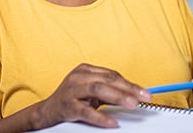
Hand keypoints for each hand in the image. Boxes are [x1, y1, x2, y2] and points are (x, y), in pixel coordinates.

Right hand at [34, 63, 151, 128]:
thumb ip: (109, 91)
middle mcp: (78, 77)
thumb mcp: (91, 92)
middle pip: (107, 80)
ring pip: (98, 89)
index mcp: (85, 70)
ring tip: (132, 104)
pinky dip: (101, 117)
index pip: (112, 75)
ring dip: (118, 97)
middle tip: (143, 97)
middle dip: (128, 89)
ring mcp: (71, 90)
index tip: (144, 92)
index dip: (129, 83)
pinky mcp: (67, 105)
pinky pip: (86, 111)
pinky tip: (113, 122)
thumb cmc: (72, 100)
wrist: (48, 112)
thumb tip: (132, 94)